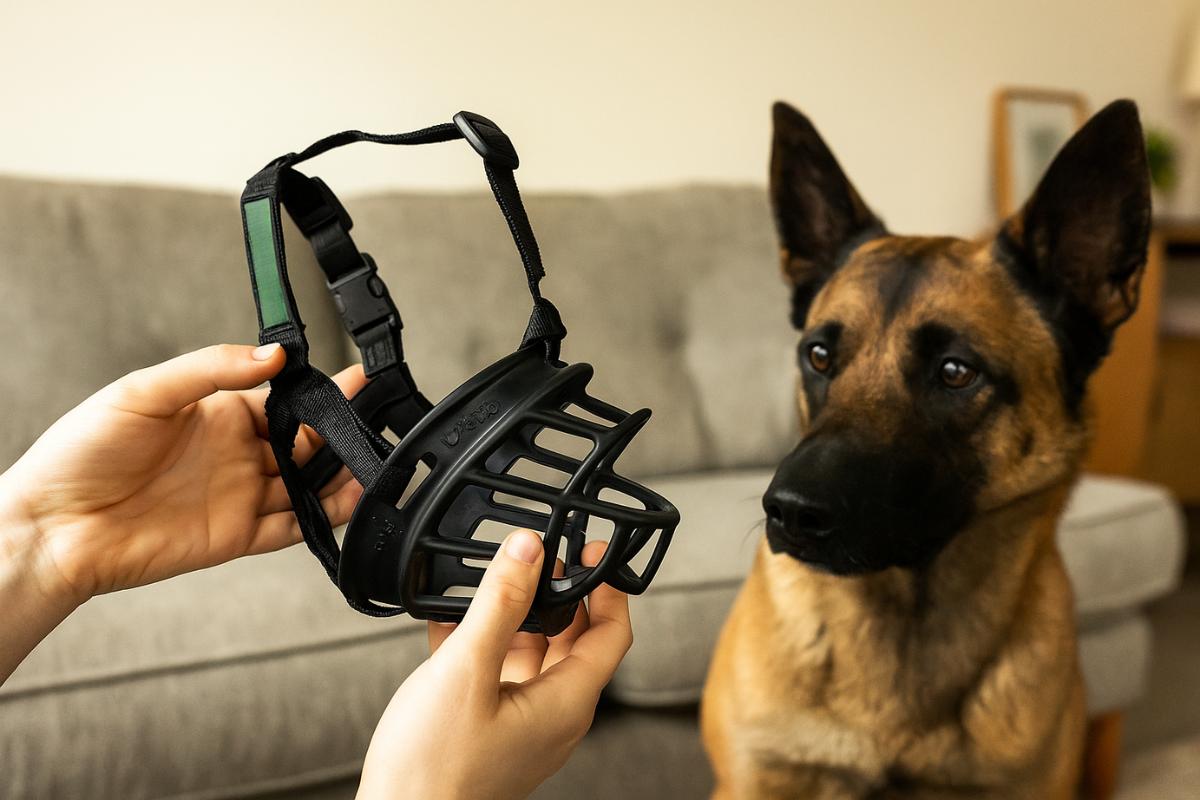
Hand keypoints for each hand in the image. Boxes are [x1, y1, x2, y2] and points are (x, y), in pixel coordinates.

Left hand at [0, 343, 365, 604]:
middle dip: (341, 434)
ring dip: (341, 478)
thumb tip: (272, 355)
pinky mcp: (236, 536)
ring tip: (372, 466)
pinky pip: (292, 527)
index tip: (357, 379)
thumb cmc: (82, 453)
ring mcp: (239, 496)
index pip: (285, 399)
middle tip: (370, 427)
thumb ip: (212, 368)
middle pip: (306, 443)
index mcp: (219, 413)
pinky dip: (323, 518)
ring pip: (308, 486)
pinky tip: (345, 504)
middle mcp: (236, 454)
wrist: (54, 527)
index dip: (322, 391)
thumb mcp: (144, 391)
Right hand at [357, 530, 632, 799]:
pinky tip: (448, 623)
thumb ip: (499, 604)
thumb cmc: (433, 770)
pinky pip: (496, 675)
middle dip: (554, 594)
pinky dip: (481, 644)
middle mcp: (552, 716)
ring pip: (530, 655)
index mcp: (566, 703)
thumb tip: (529, 549)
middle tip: (534, 558)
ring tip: (486, 582)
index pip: (612, 633)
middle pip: (571, 640)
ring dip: (511, 617)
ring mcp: (521, 726)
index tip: (591, 551)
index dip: (608, 587)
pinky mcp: (490, 731)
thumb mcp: (466, 670)